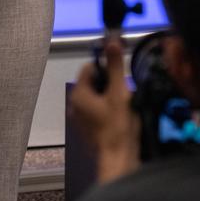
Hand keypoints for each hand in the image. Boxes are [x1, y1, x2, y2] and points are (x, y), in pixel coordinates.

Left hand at [69, 40, 139, 182]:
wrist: (118, 159)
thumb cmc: (118, 125)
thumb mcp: (119, 92)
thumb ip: (115, 66)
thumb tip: (112, 41)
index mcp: (79, 93)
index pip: (90, 67)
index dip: (106, 67)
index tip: (121, 76)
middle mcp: (74, 104)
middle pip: (93, 82)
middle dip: (109, 83)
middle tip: (125, 94)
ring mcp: (79, 119)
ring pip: (96, 97)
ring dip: (109, 97)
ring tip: (124, 106)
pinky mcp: (86, 130)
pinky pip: (96, 111)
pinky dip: (106, 110)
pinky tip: (119, 119)